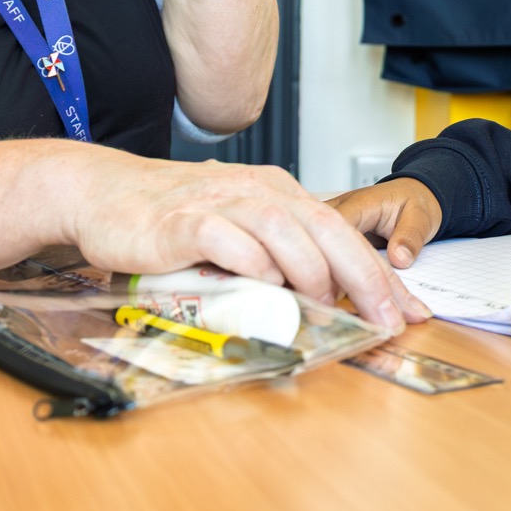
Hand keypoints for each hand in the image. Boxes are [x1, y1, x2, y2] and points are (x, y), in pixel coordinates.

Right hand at [62, 152, 428, 329]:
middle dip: (364, 277)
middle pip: (326, 227)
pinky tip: (264, 285)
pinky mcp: (183, 221)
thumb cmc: (170, 215)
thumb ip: (276, 255)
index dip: (380, 274)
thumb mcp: (237, 227)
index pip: (343, 231)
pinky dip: (251, 262)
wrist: (102, 193)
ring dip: (311, 271)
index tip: (408, 311)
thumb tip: (322, 302)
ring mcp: (220, 202)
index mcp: (277, 192)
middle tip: (384, 319)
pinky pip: (226, 238)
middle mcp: (257, 191)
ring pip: (283, 229)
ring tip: (325, 305)